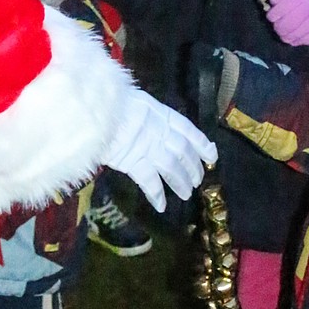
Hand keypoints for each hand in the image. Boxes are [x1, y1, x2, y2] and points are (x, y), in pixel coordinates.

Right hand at [102, 87, 214, 210]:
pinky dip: (156, 194)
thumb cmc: (113, 103)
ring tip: (186, 194)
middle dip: (192, 167)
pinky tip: (161, 206)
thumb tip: (157, 129)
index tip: (211, 157)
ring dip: (180, 182)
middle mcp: (160, 132)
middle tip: (197, 181)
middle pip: (183, 151)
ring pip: (172, 167)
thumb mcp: (136, 104)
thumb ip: (149, 118)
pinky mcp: (134, 162)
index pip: (189, 131)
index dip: (202, 145)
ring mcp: (149, 147)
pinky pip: (150, 181)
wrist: (96, 108)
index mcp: (162, 115)